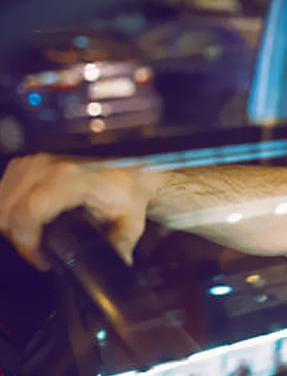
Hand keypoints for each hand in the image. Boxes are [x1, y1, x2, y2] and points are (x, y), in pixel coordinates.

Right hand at [0, 154, 160, 269]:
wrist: (130, 172)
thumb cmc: (129, 195)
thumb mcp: (130, 223)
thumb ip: (119, 246)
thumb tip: (115, 266)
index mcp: (71, 178)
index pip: (29, 211)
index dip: (27, 242)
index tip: (44, 260)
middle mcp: (47, 166)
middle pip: (8, 210)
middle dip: (19, 239)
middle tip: (41, 255)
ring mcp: (33, 162)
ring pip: (1, 202)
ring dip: (11, 226)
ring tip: (35, 241)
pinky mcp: (26, 164)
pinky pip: (2, 192)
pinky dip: (9, 212)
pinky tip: (28, 224)